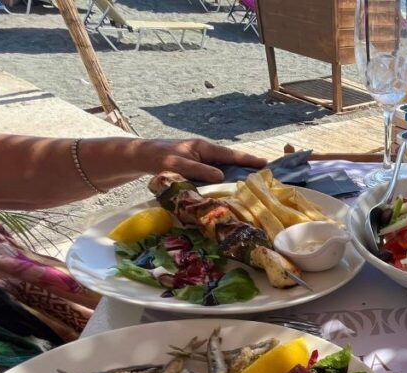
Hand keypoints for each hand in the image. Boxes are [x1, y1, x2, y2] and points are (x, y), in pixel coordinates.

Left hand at [138, 138, 266, 182]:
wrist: (141, 157)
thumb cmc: (159, 158)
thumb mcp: (178, 164)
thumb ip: (199, 170)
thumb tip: (221, 176)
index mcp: (204, 148)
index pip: (231, 154)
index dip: (248, 160)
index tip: (265, 164)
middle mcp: (205, 153)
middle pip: (231, 161)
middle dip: (247, 168)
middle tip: (266, 177)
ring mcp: (201, 161)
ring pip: (224, 169)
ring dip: (236, 177)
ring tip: (252, 186)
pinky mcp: (196, 170)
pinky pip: (215, 175)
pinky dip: (224, 182)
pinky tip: (229, 191)